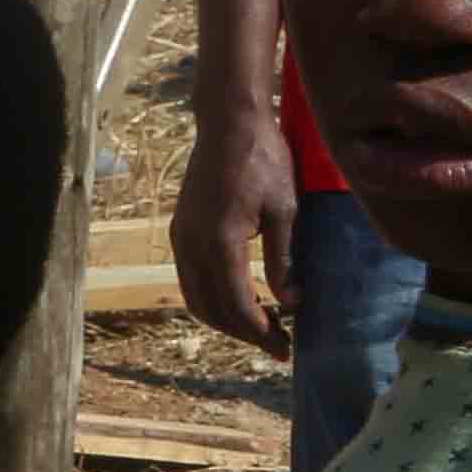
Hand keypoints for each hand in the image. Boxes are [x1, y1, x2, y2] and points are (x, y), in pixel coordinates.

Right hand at [175, 100, 299, 357]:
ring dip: (225, 318)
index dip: (260, 331)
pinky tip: (239, 296)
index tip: (285, 347)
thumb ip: (283, 260)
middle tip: (278, 344)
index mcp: (220, 242)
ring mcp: (181, 237)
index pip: (236, 304)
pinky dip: (212, 297)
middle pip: (210, 308)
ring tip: (260, 324)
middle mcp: (192, 245)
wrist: (228, 124)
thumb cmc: (265, 160)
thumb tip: (291, 303)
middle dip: (243, 332)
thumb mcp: (285, 210)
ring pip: (195, 296)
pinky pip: (190, 278)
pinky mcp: (180, 230)